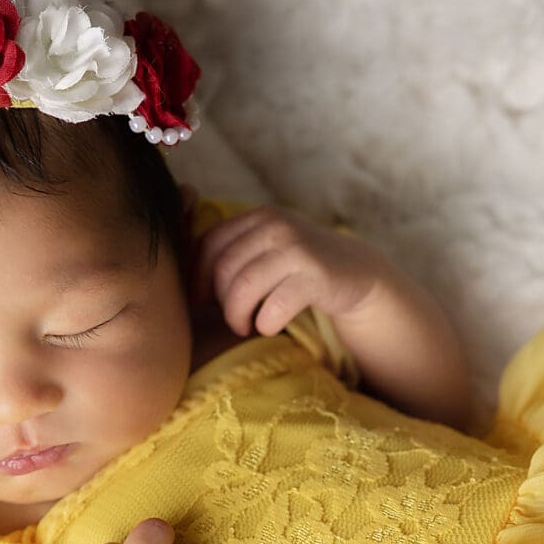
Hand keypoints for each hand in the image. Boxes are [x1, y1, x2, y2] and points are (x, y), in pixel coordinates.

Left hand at [195, 205, 392, 335]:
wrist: (356, 272)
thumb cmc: (297, 268)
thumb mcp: (264, 251)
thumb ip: (231, 255)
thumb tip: (187, 288)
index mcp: (258, 216)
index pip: (209, 244)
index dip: (198, 277)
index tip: (201, 301)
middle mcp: (276, 225)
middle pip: (223, 269)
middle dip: (221, 302)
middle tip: (232, 320)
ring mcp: (298, 248)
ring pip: (243, 288)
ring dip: (238, 316)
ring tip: (245, 326)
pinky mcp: (316, 274)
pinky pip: (274, 305)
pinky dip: (266, 323)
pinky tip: (269, 326)